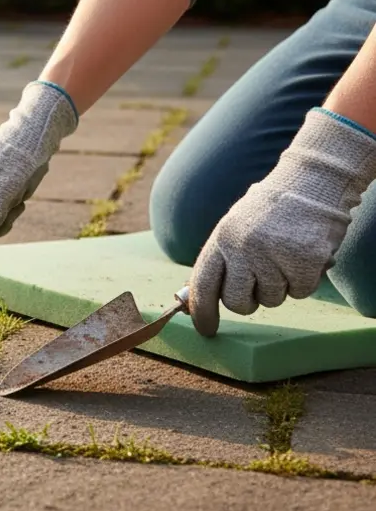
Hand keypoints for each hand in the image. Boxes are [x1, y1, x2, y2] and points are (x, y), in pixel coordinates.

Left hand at [190, 109, 375, 335]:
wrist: (312, 180)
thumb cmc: (272, 210)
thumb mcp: (236, 227)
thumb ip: (222, 260)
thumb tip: (198, 299)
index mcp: (221, 238)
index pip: (202, 283)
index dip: (201, 311)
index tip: (206, 329)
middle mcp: (242, 247)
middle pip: (237, 302)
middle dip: (248, 302)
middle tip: (260, 284)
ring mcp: (273, 253)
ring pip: (271, 299)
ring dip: (281, 286)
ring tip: (285, 257)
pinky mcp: (303, 259)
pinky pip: (300, 292)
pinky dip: (305, 281)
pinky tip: (305, 257)